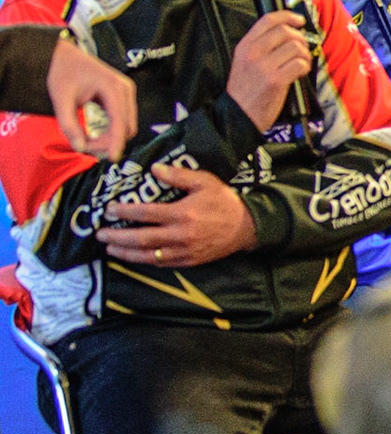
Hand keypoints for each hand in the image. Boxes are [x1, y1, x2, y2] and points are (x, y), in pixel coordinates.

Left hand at [47, 37, 136, 159]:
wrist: (66, 53)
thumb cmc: (63, 72)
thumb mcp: (61, 99)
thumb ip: (69, 124)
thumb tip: (80, 148)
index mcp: (113, 88)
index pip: (120, 123)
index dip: (116, 143)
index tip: (110, 160)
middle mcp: (125, 90)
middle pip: (127, 127)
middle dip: (109, 142)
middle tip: (86, 148)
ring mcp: (127, 93)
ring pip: (127, 126)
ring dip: (111, 138)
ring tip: (88, 142)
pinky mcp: (123, 97)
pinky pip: (123, 120)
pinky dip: (112, 131)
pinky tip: (96, 135)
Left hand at [102, 162, 257, 265]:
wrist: (247, 226)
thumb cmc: (224, 202)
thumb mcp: (205, 182)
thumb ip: (178, 176)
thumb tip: (154, 169)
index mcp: (182, 213)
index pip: (145, 213)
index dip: (124, 211)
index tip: (109, 209)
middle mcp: (180, 234)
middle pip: (141, 238)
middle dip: (117, 237)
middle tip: (100, 234)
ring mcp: (184, 250)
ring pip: (148, 255)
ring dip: (126, 252)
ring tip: (110, 248)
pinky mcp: (189, 260)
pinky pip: (162, 264)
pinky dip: (144, 261)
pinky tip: (134, 257)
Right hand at [226, 10, 311, 132]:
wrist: (238, 115)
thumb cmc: (246, 89)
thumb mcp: (244, 62)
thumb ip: (260, 46)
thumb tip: (288, 31)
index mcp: (244, 46)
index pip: (268, 20)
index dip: (287, 16)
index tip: (299, 20)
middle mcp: (253, 53)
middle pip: (286, 31)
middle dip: (300, 37)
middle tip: (302, 48)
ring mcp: (264, 67)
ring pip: (296, 47)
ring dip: (304, 54)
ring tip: (300, 63)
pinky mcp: (276, 80)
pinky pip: (300, 64)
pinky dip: (305, 66)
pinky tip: (300, 72)